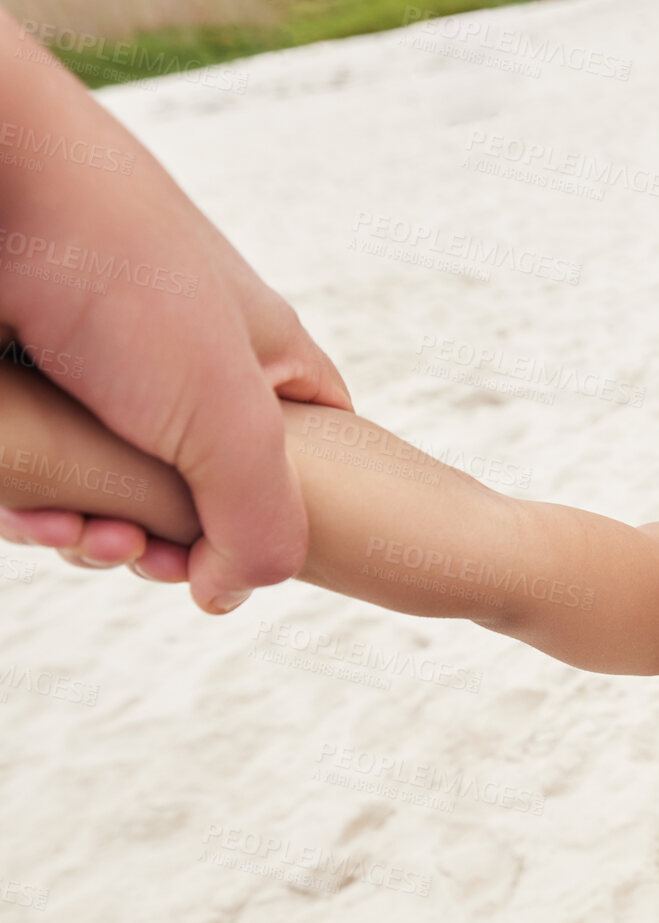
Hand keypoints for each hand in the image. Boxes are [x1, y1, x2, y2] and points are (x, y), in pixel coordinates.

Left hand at [0, 12, 351, 610]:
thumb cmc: (128, 275)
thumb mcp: (235, 423)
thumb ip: (265, 524)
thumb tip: (226, 595)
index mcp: (262, 361)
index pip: (311, 456)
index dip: (285, 519)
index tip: (242, 552)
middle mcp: (185, 372)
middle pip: (202, 498)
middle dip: (173, 545)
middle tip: (148, 553)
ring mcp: (102, 381)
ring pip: (115, 498)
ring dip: (101, 537)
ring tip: (84, 531)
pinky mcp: (31, 394)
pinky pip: (42, 483)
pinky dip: (39, 515)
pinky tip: (38, 514)